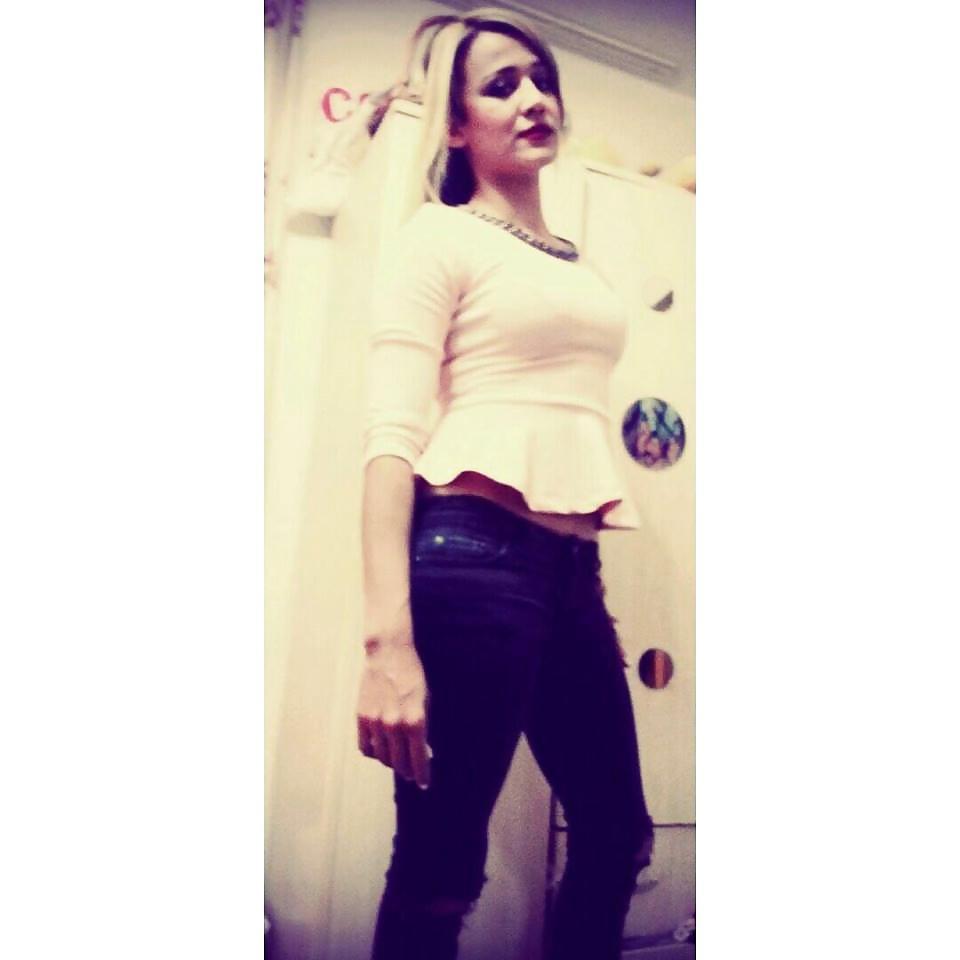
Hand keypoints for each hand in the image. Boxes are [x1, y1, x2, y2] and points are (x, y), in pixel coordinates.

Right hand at [356, 614, 431, 789]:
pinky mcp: (361, 717)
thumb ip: (424, 728)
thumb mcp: (426, 702)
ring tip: (397, 760)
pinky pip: (366, 747)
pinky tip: (381, 749)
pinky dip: (374, 753)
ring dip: (391, 762)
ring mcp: (376, 722)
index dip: (422, 775)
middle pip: (400, 763)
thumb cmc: (413, 676)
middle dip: (408, 770)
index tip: (424, 783)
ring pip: (382, 757)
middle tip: (412, 772)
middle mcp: (394, 725)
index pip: (418, 760)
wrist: (389, 654)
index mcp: (415, 721)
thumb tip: (424, 752)